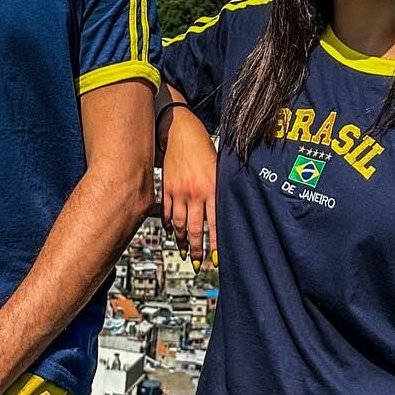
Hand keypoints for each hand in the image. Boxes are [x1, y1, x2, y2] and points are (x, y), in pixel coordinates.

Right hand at [160, 109, 217, 269]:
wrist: (181, 131)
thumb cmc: (203, 147)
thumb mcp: (219, 168)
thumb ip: (221, 190)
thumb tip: (227, 212)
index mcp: (211, 188)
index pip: (216, 223)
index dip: (215, 243)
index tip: (216, 258)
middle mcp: (195, 192)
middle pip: (195, 228)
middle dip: (197, 249)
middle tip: (198, 263)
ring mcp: (178, 191)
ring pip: (179, 223)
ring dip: (181, 241)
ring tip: (183, 253)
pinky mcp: (166, 188)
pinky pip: (167, 212)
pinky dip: (168, 225)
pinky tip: (171, 233)